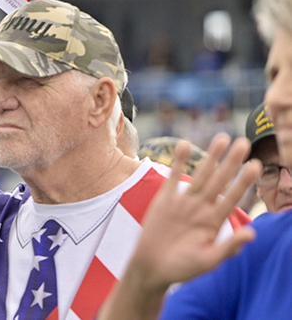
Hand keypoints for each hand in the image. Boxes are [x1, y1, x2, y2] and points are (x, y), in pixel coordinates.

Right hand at [125, 134, 259, 292]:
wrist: (152, 268)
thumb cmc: (182, 269)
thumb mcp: (208, 261)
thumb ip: (228, 247)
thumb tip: (252, 234)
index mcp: (214, 222)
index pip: (233, 197)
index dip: (243, 182)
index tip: (255, 165)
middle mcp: (202, 208)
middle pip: (219, 181)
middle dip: (231, 162)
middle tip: (244, 143)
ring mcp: (184, 202)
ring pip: (201, 175)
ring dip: (211, 157)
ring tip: (222, 138)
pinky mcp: (165, 200)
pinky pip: (174, 177)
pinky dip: (180, 162)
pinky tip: (186, 144)